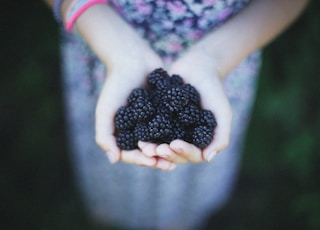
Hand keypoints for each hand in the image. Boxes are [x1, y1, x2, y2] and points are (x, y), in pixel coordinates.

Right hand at [94, 39, 175, 169]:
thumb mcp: (105, 111)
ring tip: (178, 155)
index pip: (129, 153)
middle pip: (147, 151)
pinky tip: (186, 140)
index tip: (151, 161)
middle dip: (157, 159)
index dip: (140, 160)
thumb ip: (104, 135)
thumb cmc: (115, 85)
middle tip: (169, 164)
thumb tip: (113, 161)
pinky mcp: (163, 113)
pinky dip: (176, 135)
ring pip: (160, 142)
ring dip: (168, 151)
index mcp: (122, 133)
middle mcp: (136, 130)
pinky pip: (170, 127)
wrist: (133, 59)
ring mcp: (151, 122)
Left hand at [139, 47, 231, 163]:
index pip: (193, 155)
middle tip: (156, 149)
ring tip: (144, 146)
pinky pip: (152, 131)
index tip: (175, 144)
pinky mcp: (160, 120)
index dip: (184, 153)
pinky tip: (137, 135)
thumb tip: (207, 158)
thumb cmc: (214, 90)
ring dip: (153, 149)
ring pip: (162, 146)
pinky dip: (145, 135)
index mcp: (201, 142)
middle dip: (166, 154)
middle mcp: (185, 139)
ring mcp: (172, 131)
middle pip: (175, 154)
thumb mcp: (223, 113)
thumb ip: (220, 137)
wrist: (199, 68)